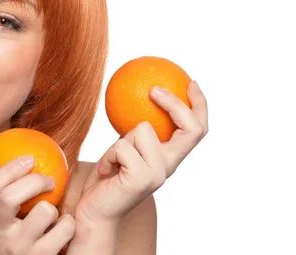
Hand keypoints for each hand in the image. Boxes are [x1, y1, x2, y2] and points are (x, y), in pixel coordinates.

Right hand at [0, 156, 75, 254]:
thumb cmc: (9, 247)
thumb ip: (1, 201)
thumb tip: (23, 159)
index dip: (9, 168)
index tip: (29, 159)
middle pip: (10, 195)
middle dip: (35, 180)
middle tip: (49, 180)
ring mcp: (18, 249)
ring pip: (44, 211)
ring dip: (53, 207)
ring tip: (53, 214)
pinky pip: (64, 229)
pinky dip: (68, 224)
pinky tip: (64, 228)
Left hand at [75, 80, 208, 228]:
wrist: (95, 213)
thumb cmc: (106, 179)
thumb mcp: (124, 149)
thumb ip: (135, 133)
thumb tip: (133, 97)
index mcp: (169, 159)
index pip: (197, 131)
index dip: (200, 105)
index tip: (190, 82)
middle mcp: (169, 167)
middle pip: (191, 128)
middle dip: (175, 103)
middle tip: (153, 90)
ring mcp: (158, 174)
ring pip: (141, 130)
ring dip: (119, 142)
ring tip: (112, 161)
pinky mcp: (142, 178)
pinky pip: (122, 146)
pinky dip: (108, 155)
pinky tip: (106, 171)